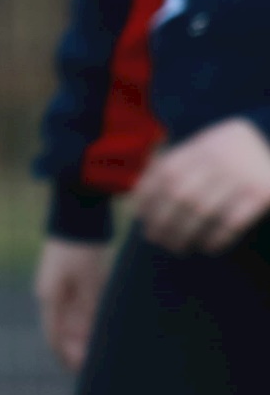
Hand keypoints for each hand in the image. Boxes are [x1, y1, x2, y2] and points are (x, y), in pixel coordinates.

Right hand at [34, 238, 107, 371]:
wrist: (78, 220)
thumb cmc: (80, 250)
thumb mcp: (88, 281)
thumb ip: (89, 310)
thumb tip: (88, 338)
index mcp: (50, 298)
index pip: (53, 336)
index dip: (64, 355)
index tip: (78, 372)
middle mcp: (53, 297)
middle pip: (63, 331)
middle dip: (76, 350)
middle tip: (94, 368)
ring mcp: (63, 290)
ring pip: (73, 323)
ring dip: (84, 339)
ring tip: (101, 355)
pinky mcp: (75, 283)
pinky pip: (82, 310)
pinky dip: (90, 324)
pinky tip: (102, 333)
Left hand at [131, 118, 269, 254]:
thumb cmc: (231, 155)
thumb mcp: (204, 149)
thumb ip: (176, 166)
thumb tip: (138, 200)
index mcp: (200, 147)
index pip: (164, 173)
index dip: (148, 197)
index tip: (141, 218)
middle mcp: (219, 159)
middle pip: (180, 195)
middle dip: (163, 221)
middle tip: (155, 239)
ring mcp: (242, 176)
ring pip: (203, 211)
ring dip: (184, 234)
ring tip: (176, 247)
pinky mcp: (263, 193)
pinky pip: (233, 221)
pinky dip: (216, 237)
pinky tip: (207, 247)